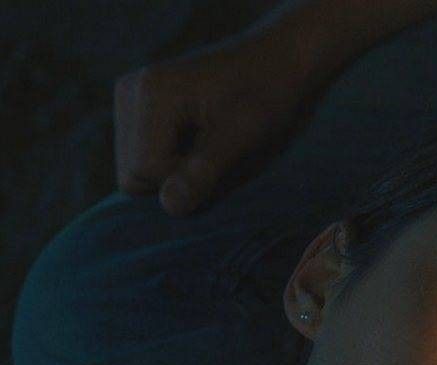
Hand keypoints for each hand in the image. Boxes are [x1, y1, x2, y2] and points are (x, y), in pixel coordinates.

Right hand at [114, 35, 311, 215]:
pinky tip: (206, 141)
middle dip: (178, 179)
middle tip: (222, 154)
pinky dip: (177, 162)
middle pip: (132, 176)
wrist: (283, 64)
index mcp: (151, 93)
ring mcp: (132, 99)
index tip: (224, 157)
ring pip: (138, 172)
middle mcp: (131, 91)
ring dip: (179, 172)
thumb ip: (205, 171)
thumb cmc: (270, 98)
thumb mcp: (245, 137)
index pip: (141, 172)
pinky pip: (147, 159)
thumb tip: (169, 205)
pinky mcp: (142, 108)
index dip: (184, 181)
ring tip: (217, 146)